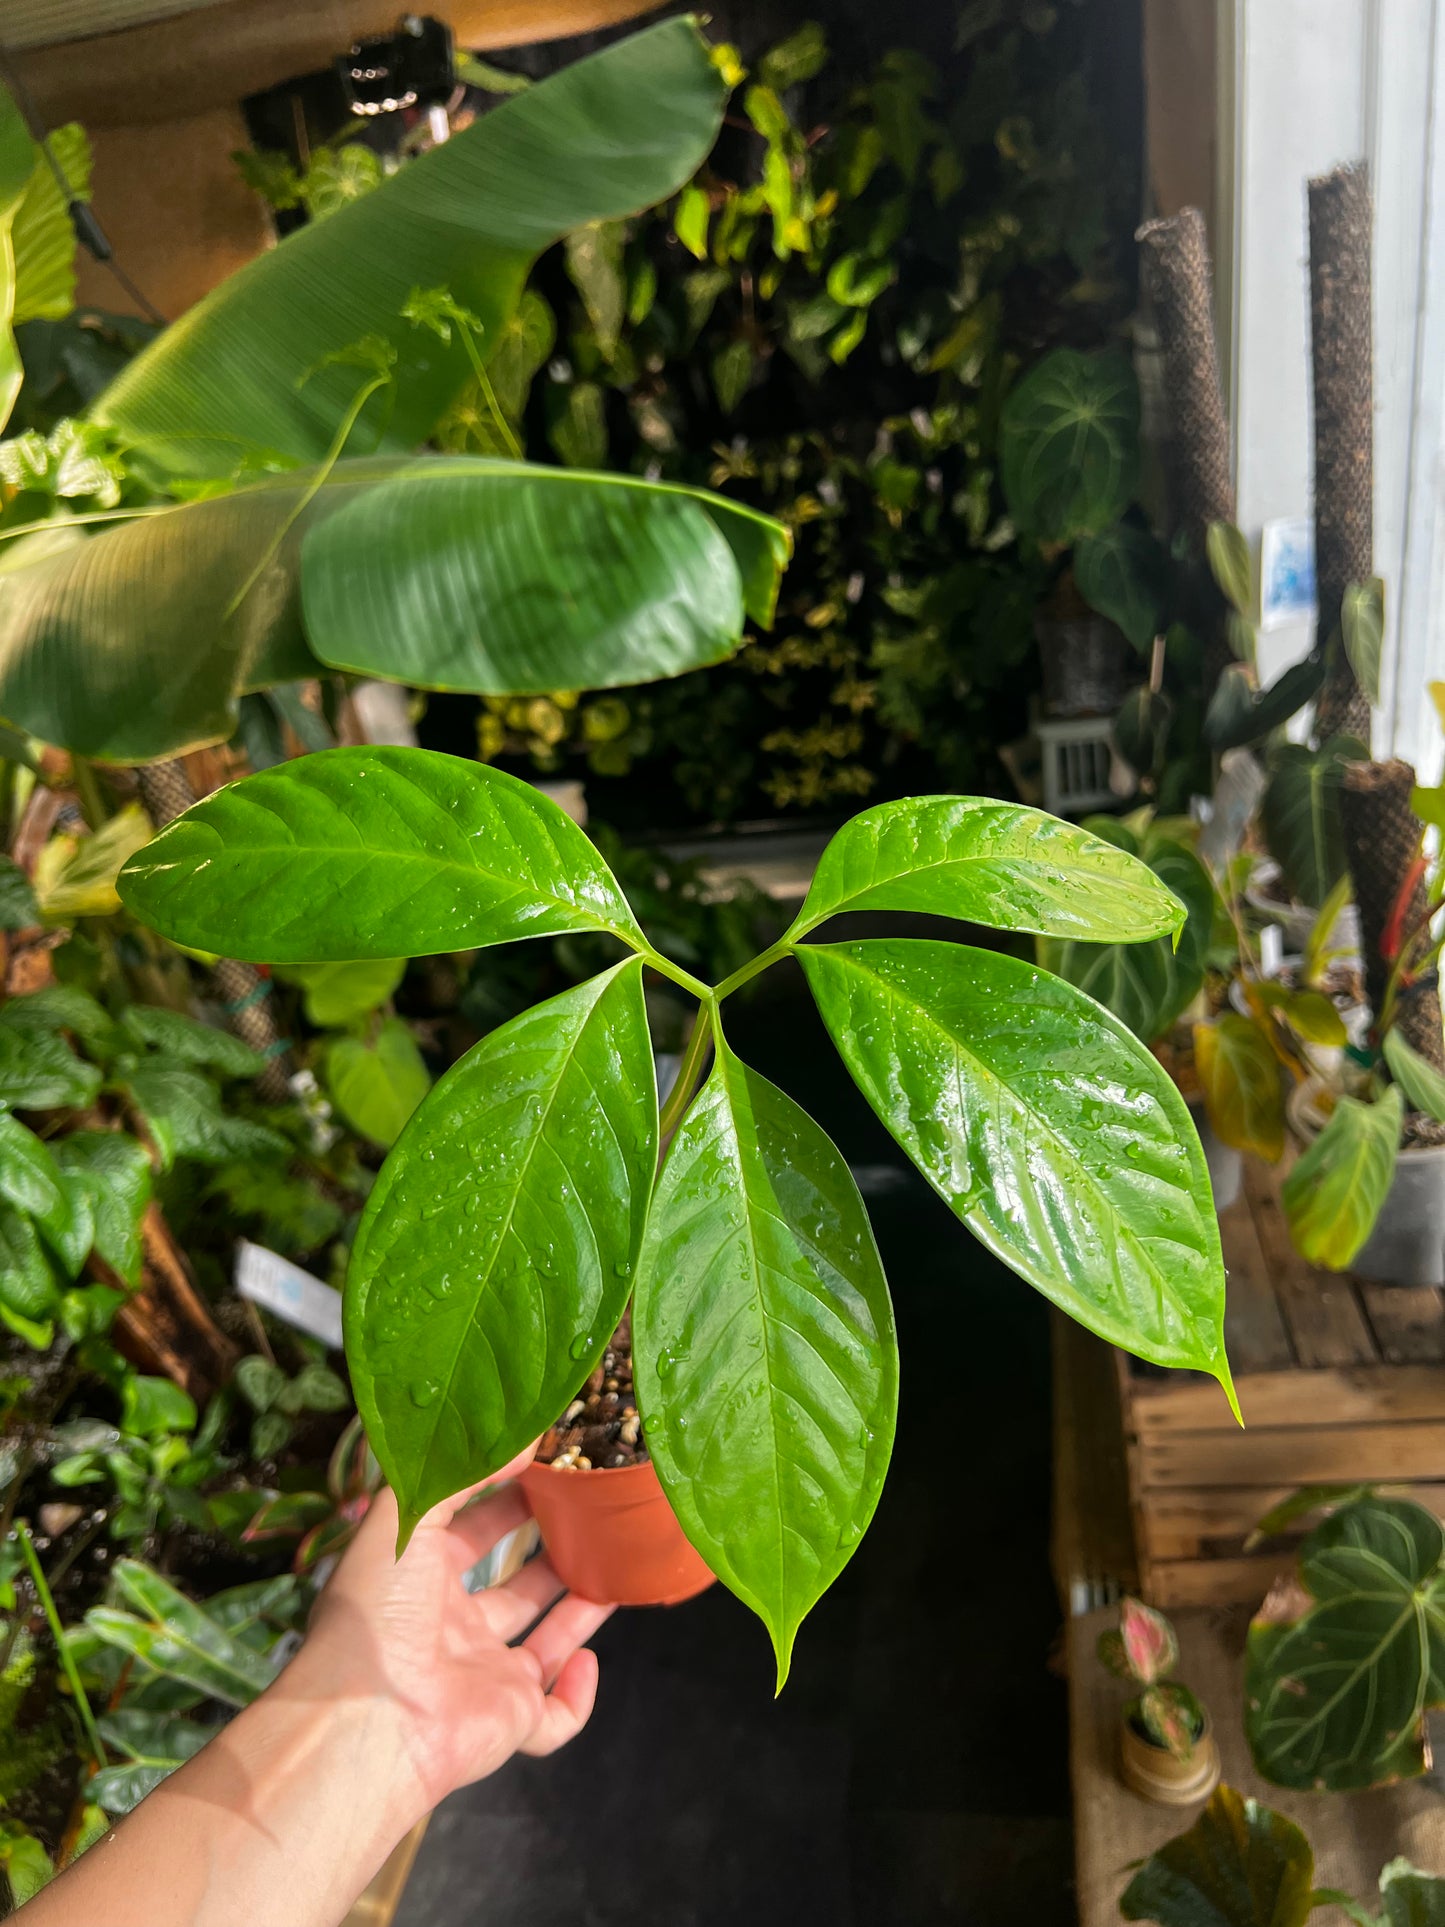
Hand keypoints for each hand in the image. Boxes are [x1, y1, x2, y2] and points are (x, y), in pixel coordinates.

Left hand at [293, 1450, 611, 1815]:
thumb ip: (460, 1474)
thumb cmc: (377, 1611)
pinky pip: (556, 1718)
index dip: (508, 1499)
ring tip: (615, 1565)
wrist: (369, 1719)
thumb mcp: (404, 1518)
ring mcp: (484, 1677)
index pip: (472, 1531)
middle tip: (590, 1513)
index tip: (550, 1468)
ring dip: (579, 1608)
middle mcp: (453, 1629)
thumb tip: (520, 1439)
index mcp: (421, 1581)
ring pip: (545, 1642)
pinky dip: (579, 1696)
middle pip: (513, 1585)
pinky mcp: (512, 1722)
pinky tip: (589, 1660)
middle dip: (551, 1549)